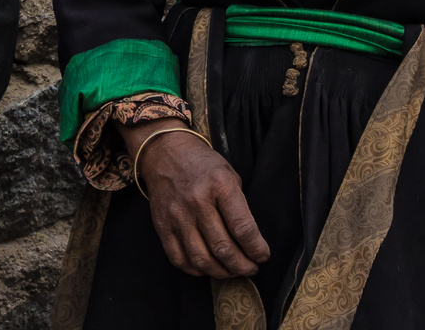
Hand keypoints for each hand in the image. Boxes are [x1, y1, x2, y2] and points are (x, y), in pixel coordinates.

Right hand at [123, 119, 269, 277]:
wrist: (164, 152)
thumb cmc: (202, 164)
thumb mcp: (228, 174)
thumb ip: (239, 206)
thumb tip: (249, 241)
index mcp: (219, 185)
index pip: (243, 228)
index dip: (257, 249)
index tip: (263, 256)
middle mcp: (197, 201)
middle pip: (223, 248)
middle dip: (242, 266)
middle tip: (250, 268)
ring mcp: (177, 215)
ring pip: (202, 259)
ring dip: (221, 272)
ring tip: (231, 271)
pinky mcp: (162, 225)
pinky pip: (179, 258)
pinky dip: (196, 270)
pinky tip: (207, 267)